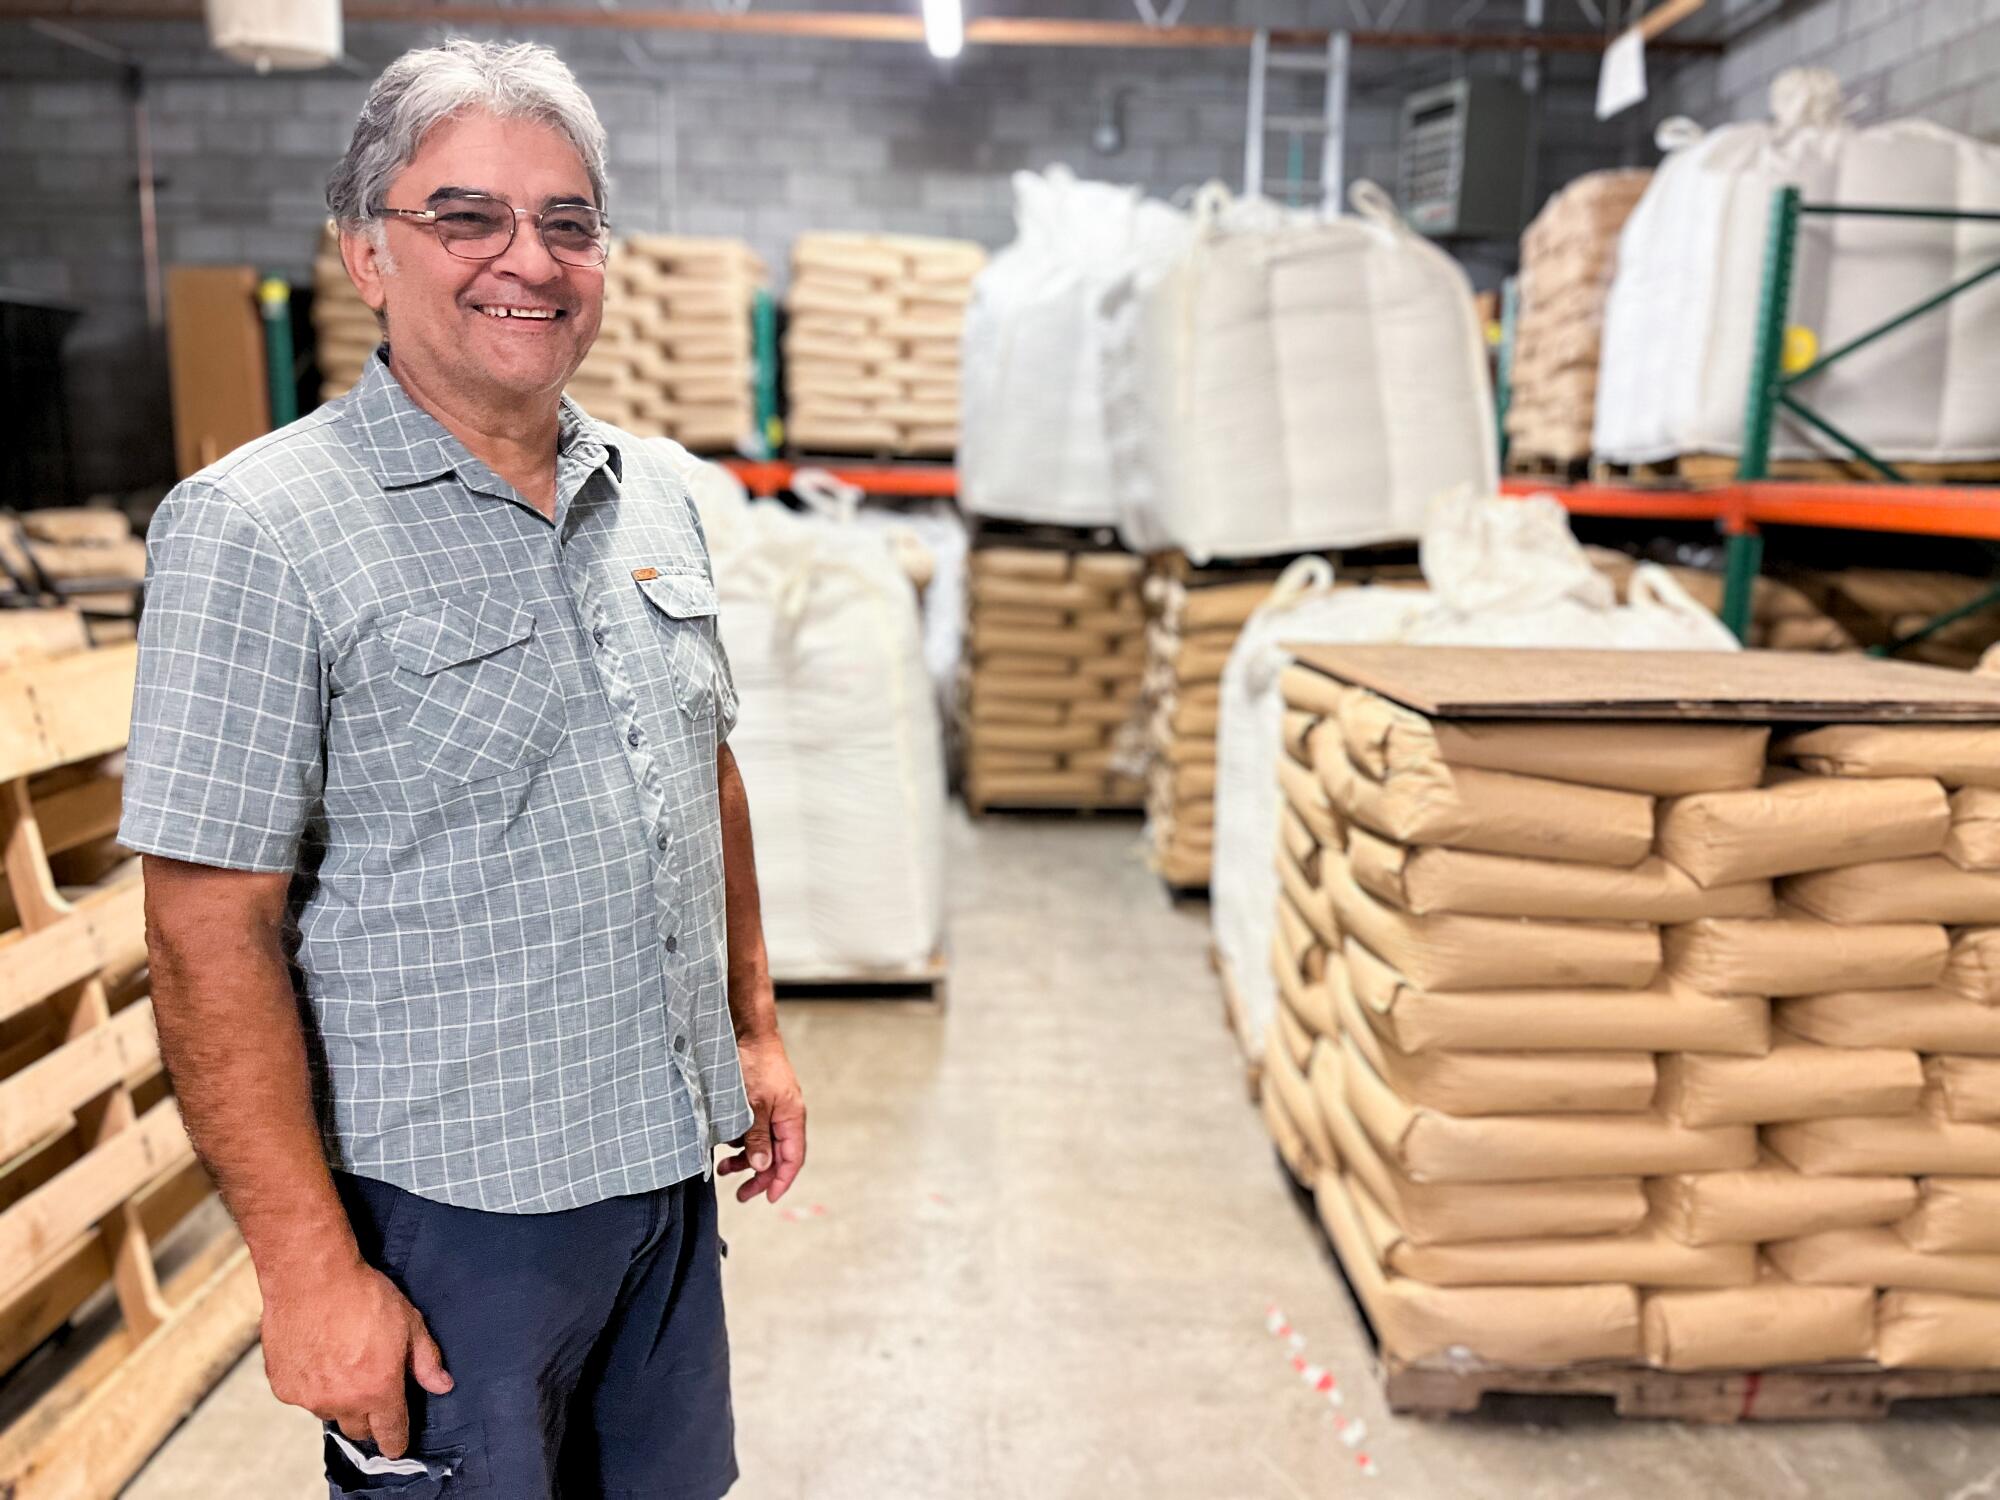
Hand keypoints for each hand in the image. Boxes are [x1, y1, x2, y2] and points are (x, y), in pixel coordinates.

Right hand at [259, 1256, 452, 1459]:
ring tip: (344, 1363)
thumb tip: (442, 1385)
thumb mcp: (409, 1322)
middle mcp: (342, 1401)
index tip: (398, 1443)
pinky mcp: (284, 1388)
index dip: (397, 1441)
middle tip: (373, 1391)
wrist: (311, 1277)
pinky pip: (304, 1398)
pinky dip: (313, 1385)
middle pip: (359, 1430)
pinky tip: (319, 1356)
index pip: (391, 1434)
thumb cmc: (363, 1295)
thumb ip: (426, 1360)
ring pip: (330, 1413)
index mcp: (378, 1389)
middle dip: (369, 1418)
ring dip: (340, 1400)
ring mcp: (310, 1397)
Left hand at [720, 1030, 805, 1203]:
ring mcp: (772, 1108)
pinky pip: (752, 1131)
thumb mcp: (753, 1105)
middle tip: (741, 1194)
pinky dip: (740, 1142)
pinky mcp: (758, 1102)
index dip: (781, 1181)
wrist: (746, 1032)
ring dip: (745, 1160)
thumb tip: (762, 1166)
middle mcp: (785, 1115)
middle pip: (777, 1156)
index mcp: (791, 1117)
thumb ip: (757, 1137)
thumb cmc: (754, 1064)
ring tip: (724, 1169)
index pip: (792, 1158)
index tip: (767, 1199)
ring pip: (763, 1145)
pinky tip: (724, 1145)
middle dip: (760, 1177)